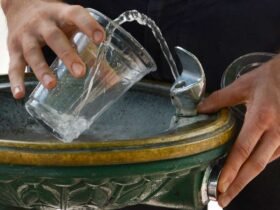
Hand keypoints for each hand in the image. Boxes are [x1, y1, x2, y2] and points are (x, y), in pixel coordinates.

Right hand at [2, 0, 104, 98]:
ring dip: (42, 69)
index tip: (101, 39)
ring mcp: (27, 35)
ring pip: (33, 51)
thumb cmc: (56, 22)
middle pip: (54, 38)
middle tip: (80, 73)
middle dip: (67, 55)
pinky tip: (20, 94)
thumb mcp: (73, 30)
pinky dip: (17, 80)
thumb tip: (113, 81)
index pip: (76, 16)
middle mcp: (43, 23)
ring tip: (52, 85)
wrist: (21, 6)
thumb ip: (92, 54)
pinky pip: (14, 64)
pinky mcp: (13, 47)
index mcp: (62, 16)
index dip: (88, 26)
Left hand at [198, 55, 279, 206]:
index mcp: (261, 119)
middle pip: (255, 166)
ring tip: (231, 188)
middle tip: (223, 200)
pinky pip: (273, 156)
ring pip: (264, 164)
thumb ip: (219, 99)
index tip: (220, 185)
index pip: (243, 150)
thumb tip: (200, 109)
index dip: (231, 170)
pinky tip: (247, 170)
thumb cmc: (271, 78)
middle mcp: (276, 132)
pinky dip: (258, 165)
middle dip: (238, 185)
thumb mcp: (243, 85)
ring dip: (247, 178)